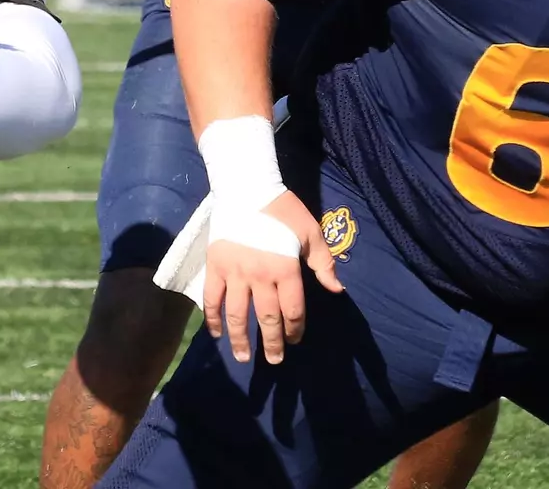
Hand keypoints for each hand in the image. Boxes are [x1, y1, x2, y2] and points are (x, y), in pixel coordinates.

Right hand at [203, 190, 343, 365]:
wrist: (247, 187)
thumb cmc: (283, 210)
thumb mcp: (312, 233)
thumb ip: (324, 263)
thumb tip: (337, 290)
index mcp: (286, 269)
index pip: (293, 309)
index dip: (295, 329)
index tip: (295, 340)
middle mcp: (260, 276)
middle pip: (266, 318)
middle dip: (272, 343)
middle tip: (274, 360)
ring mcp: (234, 273)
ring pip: (237, 315)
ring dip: (240, 339)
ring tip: (243, 357)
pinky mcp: (214, 267)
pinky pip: (212, 299)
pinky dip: (212, 318)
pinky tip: (216, 333)